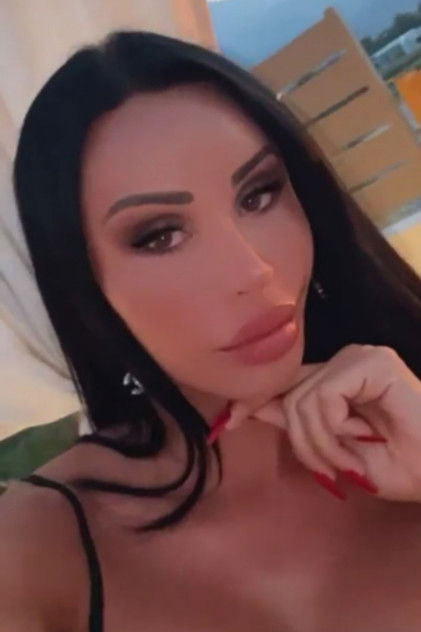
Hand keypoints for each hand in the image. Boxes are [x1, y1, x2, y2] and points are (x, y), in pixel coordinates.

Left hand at [223, 345, 420, 501]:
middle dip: (301, 442)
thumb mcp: (335, 450)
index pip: (284, 382)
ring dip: (319, 443)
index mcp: (337, 378)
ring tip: (348, 463)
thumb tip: (253, 407)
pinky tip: (357, 441)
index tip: (231, 421)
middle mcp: (344, 361)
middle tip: (332, 471)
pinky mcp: (372, 363)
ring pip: (301, 398)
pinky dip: (332, 429)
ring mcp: (358, 357)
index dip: (255, 400)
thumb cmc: (402, 466)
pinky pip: (323, 396)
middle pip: (288, 394)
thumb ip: (298, 424)